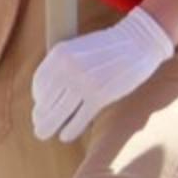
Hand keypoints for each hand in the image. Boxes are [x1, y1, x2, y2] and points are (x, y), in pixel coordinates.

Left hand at [31, 8, 177, 142]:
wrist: (138, 41)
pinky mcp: (99, 95)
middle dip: (41, 117)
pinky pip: (79, 118)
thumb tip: (51, 91)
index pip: (40, 83)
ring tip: (44, 134)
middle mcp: (67, 67)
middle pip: (46, 100)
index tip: (40, 108)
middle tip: (38, 128)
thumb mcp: (79, 49)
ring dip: (49, 126)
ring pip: (59, 112)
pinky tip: (65, 136)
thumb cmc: (109, 47)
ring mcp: (83, 82)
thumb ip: (64, 65)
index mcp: (60, 53)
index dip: (38, 99)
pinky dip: (70, 130)